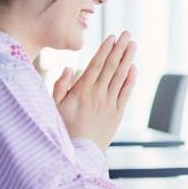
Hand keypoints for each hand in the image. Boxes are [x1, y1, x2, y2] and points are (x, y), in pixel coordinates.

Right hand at [55, 32, 137, 150]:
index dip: (105, 49)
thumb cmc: (62, 130)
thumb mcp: (53, 107)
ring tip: (133, 45)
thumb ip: (60, 87)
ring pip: (120, 77)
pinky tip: (134, 69)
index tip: (112, 37)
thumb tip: (69, 68)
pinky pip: (126, 93)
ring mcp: (109, 104)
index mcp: (81, 91)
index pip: (96, 64)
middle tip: (127, 34)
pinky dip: (130, 80)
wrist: (78, 155)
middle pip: (111, 67)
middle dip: (120, 48)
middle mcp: (98, 94)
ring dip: (127, 59)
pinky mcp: (117, 115)